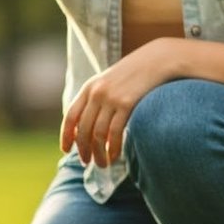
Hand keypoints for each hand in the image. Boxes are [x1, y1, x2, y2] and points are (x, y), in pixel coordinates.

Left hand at [62, 38, 186, 165]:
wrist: (157, 60)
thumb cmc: (134, 74)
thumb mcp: (109, 82)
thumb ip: (97, 99)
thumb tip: (90, 126)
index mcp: (88, 88)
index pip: (70, 116)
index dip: (66, 135)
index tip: (66, 150)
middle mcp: (96, 93)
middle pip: (83, 129)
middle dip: (83, 149)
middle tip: (87, 162)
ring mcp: (111, 98)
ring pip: (97, 134)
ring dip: (98, 152)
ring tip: (102, 164)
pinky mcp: (127, 104)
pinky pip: (114, 132)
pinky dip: (113, 147)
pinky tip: (115, 156)